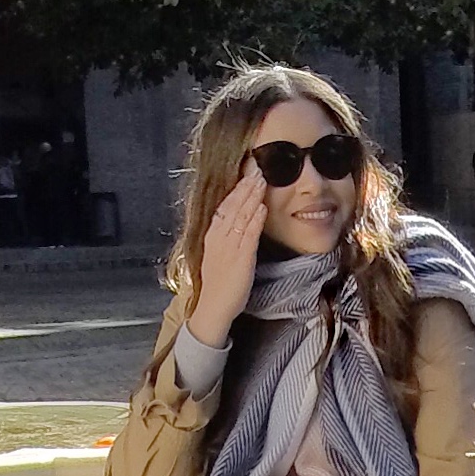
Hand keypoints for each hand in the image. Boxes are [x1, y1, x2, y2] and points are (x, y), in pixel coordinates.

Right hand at [189, 165, 270, 337]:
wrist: (213, 306)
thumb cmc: (217, 283)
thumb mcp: (216, 253)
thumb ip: (225, 236)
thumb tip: (236, 219)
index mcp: (212, 236)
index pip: (224, 206)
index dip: (235, 189)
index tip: (246, 174)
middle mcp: (219, 238)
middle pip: (232, 206)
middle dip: (245, 186)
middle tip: (257, 169)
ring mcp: (229, 247)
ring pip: (241, 216)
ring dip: (252, 197)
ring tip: (261, 180)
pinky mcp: (241, 258)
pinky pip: (249, 234)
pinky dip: (255, 219)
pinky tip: (262, 207)